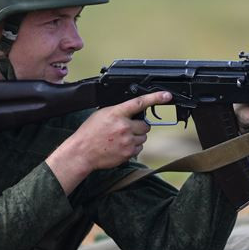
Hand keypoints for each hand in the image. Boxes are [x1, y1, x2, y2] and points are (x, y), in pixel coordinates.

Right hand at [46, 91, 171, 193]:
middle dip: (139, 126)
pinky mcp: (128, 153)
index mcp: (116, 113)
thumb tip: (132, 110)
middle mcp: (124, 126)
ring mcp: (127, 141)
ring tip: (120, 138)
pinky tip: (120, 146)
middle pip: (145, 125)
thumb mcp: (102, 114)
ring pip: (143, 137)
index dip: (155, 98)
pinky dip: (133, 147)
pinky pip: (139, 148)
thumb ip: (119, 111)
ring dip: (136, 137)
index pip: (139, 102)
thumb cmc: (90, 132)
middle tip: (127, 128)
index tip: (166, 96)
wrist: (82, 152)